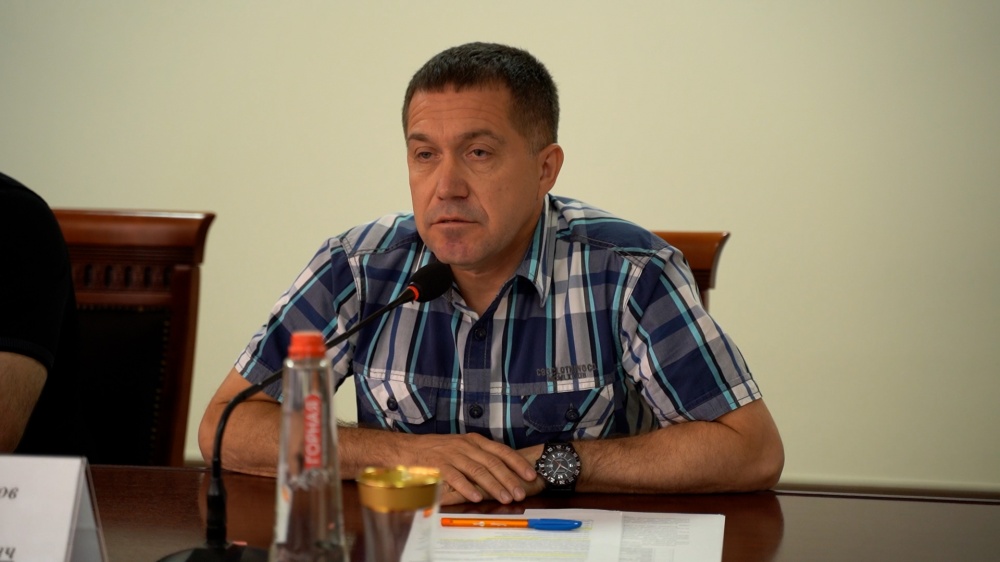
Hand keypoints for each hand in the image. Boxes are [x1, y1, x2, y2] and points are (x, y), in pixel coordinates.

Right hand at [410, 432, 536, 504]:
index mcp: (474, 441)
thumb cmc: (437, 451)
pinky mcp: (439, 465)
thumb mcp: (462, 447)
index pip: (501, 450)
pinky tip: (477, 497)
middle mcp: (465, 446)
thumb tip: (505, 470)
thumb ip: (480, 456)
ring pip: (478, 470)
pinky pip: (456, 477)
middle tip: (520, 493)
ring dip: (493, 486)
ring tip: (505, 498)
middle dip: (509, 479)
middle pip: (493, 462)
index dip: (517, 463)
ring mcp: (452, 455)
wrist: (407, 449)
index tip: (530, 475)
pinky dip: (467, 488)